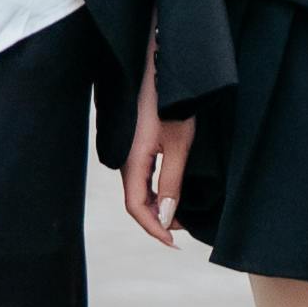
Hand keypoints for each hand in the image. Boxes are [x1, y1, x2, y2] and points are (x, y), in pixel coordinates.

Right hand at [119, 66, 190, 242]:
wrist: (163, 63)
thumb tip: (164, 217)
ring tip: (179, 214)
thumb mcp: (179, 143)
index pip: (136, 206)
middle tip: (182, 230)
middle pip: (135, 200)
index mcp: (132, 160)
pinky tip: (169, 191)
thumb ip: (171, 182)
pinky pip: (140, 174)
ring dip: (156, 205)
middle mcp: (125, 157)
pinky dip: (153, 189)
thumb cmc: (172, 100)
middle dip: (157, 219)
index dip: (153, 228)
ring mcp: (128, 149)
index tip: (173, 243)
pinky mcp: (135, 141)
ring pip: (137, 188)